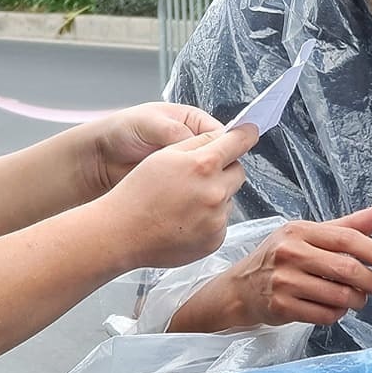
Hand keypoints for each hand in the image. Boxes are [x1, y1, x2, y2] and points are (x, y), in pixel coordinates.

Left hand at [88, 103, 222, 193]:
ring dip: (202, 185)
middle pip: (221, 159)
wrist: (100, 158)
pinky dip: (192, 196)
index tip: (225, 159)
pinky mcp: (180, 187)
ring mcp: (188, 167)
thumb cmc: (122, 131)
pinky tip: (185, 198)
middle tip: (204, 177)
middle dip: (215, 168)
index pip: (222, 135)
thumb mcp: (151, 123)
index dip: (226, 147)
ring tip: (190, 188)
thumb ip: (177, 132)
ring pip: (209, 179)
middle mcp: (194, 143)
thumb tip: (202, 144)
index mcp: (193, 122)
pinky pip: (194, 193)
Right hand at [103, 124, 258, 267]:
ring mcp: (217, 219)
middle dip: (224, 170)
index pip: (237, 143)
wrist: (122, 234)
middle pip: (238, 173)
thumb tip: (225, 136)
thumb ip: (199, 142)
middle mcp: (215, 192)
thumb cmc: (137, 192)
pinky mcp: (215, 240)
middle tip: (199, 176)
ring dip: (215, 196)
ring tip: (184, 203)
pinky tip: (184, 220)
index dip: (245, 135)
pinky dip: (209, 219)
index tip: (249, 132)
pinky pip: (221, 223)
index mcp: (203, 165)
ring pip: (228, 199)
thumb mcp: (165, 155)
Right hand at [210, 203, 371, 328]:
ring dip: (356, 300)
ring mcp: (284, 281)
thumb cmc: (280, 258)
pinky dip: (338, 314)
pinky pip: (325, 315)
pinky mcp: (282, 306)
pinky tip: (335, 308)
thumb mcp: (310, 235)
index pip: (347, 238)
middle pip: (346, 269)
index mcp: (300, 231)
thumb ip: (350, 225)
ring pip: (339, 296)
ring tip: (356, 298)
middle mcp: (290, 253)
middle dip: (371, 281)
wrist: (240, 288)